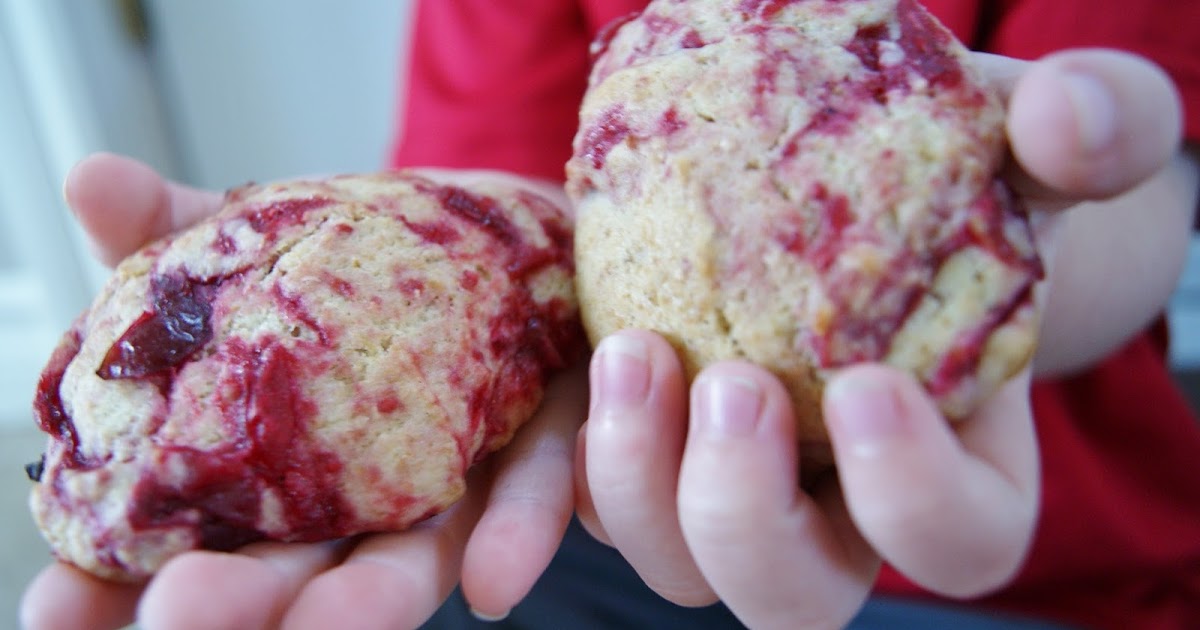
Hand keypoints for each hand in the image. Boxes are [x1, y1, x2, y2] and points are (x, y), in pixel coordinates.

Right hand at [19, 154, 585, 629]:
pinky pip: (531, 495)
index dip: (114, 581)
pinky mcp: (535, 449)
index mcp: (265, 463)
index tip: (54, 614)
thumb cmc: (357, 250)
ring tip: (335, 625)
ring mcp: (446, 487)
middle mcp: (351, 498)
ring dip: (371, 599)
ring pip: (407, 561)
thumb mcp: (256, 230)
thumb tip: (86, 180)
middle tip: (184, 618)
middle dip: (244, 602)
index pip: (179, 540)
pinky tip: (496, 582)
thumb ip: (174, 226)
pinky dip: (516, 531)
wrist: (486, 223)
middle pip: (292, 571)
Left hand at [576, 49, 1191, 628]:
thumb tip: (1067, 122)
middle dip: (747, 514)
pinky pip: (596, 499)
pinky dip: (573, 454)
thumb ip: (1091, 128)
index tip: (867, 386)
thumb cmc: (951, 179)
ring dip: (640, 482)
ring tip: (634, 352)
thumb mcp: (1024, 140)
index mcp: (955, 474)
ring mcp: (737, 494)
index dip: (913, 501)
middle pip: (793, 597)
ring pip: (679, 567)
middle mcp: (838, 513)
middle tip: (733, 386)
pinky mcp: (653, 453)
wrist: (845, 186)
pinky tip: (587, 358)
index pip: (957, 545)